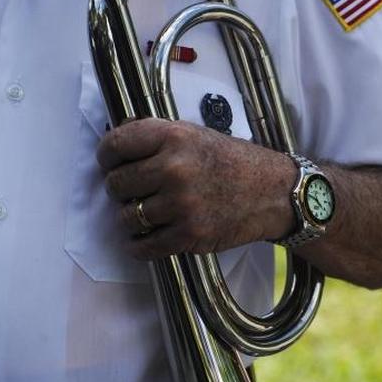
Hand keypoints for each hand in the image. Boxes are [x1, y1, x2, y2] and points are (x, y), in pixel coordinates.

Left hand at [96, 119, 295, 259]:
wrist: (274, 193)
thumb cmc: (234, 162)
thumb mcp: (196, 135)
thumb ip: (156, 138)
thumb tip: (116, 146)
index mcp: (174, 137)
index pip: (115, 145)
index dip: (106, 157)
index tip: (110, 163)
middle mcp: (174, 169)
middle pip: (116, 184)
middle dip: (120, 189)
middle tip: (133, 190)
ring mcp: (181, 204)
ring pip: (126, 217)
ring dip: (130, 218)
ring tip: (145, 213)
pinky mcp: (190, 235)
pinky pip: (144, 247)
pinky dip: (138, 246)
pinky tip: (143, 239)